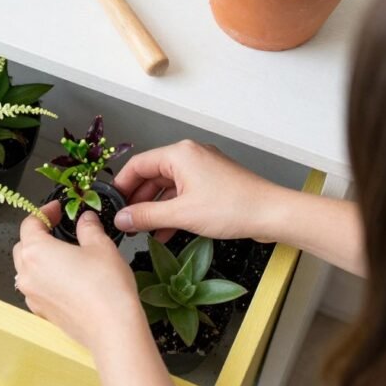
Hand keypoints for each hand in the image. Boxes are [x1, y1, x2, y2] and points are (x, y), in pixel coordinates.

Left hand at [13, 201, 140, 347]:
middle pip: (23, 246)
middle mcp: (27, 274)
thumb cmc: (105, 287)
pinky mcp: (43, 312)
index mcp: (36, 251)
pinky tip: (68, 278)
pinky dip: (46, 279)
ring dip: (41, 258)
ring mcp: (32, 296)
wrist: (112, 329)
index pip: (30, 223)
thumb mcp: (101, 246)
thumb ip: (89, 228)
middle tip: (60, 228)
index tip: (58, 209)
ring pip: (28, 270)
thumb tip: (85, 219)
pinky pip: (37, 289)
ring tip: (66, 253)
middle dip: (39, 235)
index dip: (44, 212)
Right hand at [112, 140, 285, 241]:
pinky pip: (183, 194)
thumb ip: (146, 216)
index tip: (111, 204)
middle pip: (151, 176)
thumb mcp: (181, 214)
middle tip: (126, 221)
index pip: (138, 164)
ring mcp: (202, 169)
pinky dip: (172, 210)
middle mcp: (190, 156)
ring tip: (143, 230)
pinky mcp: (212, 183)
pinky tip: (165, 231)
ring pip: (167, 187)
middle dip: (138, 200)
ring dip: (154, 209)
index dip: (121, 185)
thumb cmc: (233, 207)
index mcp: (179, 154)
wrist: (273, 214)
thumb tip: (121, 218)